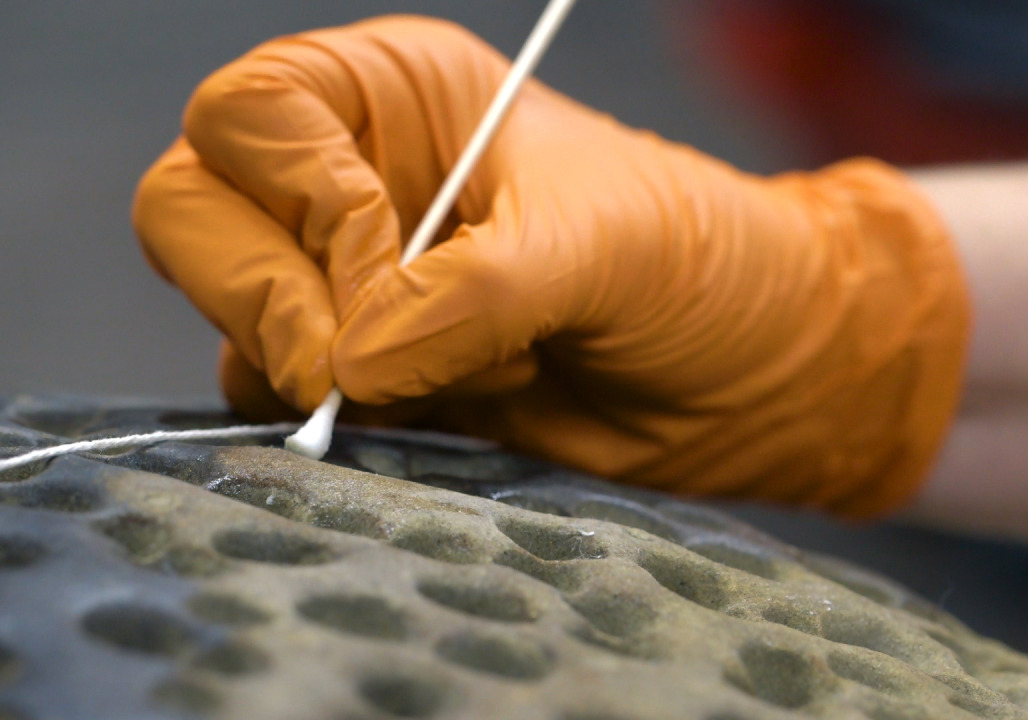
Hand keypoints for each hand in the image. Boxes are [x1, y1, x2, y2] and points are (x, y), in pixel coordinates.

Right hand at [133, 16, 967, 516]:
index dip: (300, 201)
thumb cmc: (696, 264)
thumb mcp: (597, 247)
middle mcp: (354, 178)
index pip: (251, 118)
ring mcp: (351, 280)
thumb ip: (470, 294)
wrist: (746, 375)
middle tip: (354, 365)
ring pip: (233, 317)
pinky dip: (347, 420)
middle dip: (269, 297)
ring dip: (323, 367)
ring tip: (475, 373)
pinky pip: (283, 397)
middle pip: (193, 212)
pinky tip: (457, 411)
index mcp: (397, 96)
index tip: (389, 269)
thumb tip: (350, 365)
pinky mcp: (369, 372)